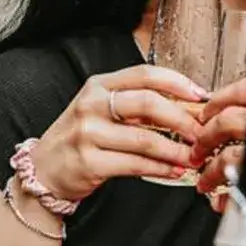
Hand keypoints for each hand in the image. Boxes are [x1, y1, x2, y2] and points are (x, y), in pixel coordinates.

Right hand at [30, 66, 208, 201]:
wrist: (44, 169)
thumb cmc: (81, 138)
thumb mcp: (102, 110)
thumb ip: (136, 106)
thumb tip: (185, 108)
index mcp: (99, 86)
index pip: (144, 74)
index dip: (177, 83)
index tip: (201, 95)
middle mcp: (91, 105)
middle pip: (148, 103)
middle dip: (182, 119)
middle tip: (201, 132)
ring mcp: (88, 133)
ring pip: (145, 139)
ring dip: (176, 150)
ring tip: (193, 156)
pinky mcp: (89, 162)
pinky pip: (135, 164)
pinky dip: (161, 168)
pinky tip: (174, 170)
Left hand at [191, 79, 245, 245]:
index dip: (219, 100)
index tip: (208, 112)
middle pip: (228, 116)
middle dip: (205, 133)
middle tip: (198, 146)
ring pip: (226, 150)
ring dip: (209, 167)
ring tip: (205, 180)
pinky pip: (235, 180)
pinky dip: (223, 192)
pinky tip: (223, 202)